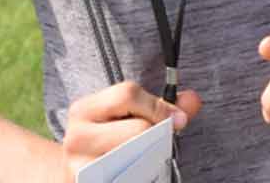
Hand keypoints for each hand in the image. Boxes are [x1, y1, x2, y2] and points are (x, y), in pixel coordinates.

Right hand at [58, 81, 198, 177]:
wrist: (79, 177)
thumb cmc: (108, 145)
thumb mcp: (125, 120)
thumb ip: (160, 108)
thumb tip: (193, 100)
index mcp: (84, 110)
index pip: (127, 94)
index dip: (159, 106)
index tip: (177, 119)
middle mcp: (77, 136)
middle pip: (138, 129)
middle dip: (157, 136)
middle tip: (158, 146)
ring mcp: (80, 166)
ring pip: (137, 158)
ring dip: (151, 160)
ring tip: (146, 162)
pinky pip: (130, 180)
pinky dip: (143, 178)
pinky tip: (140, 176)